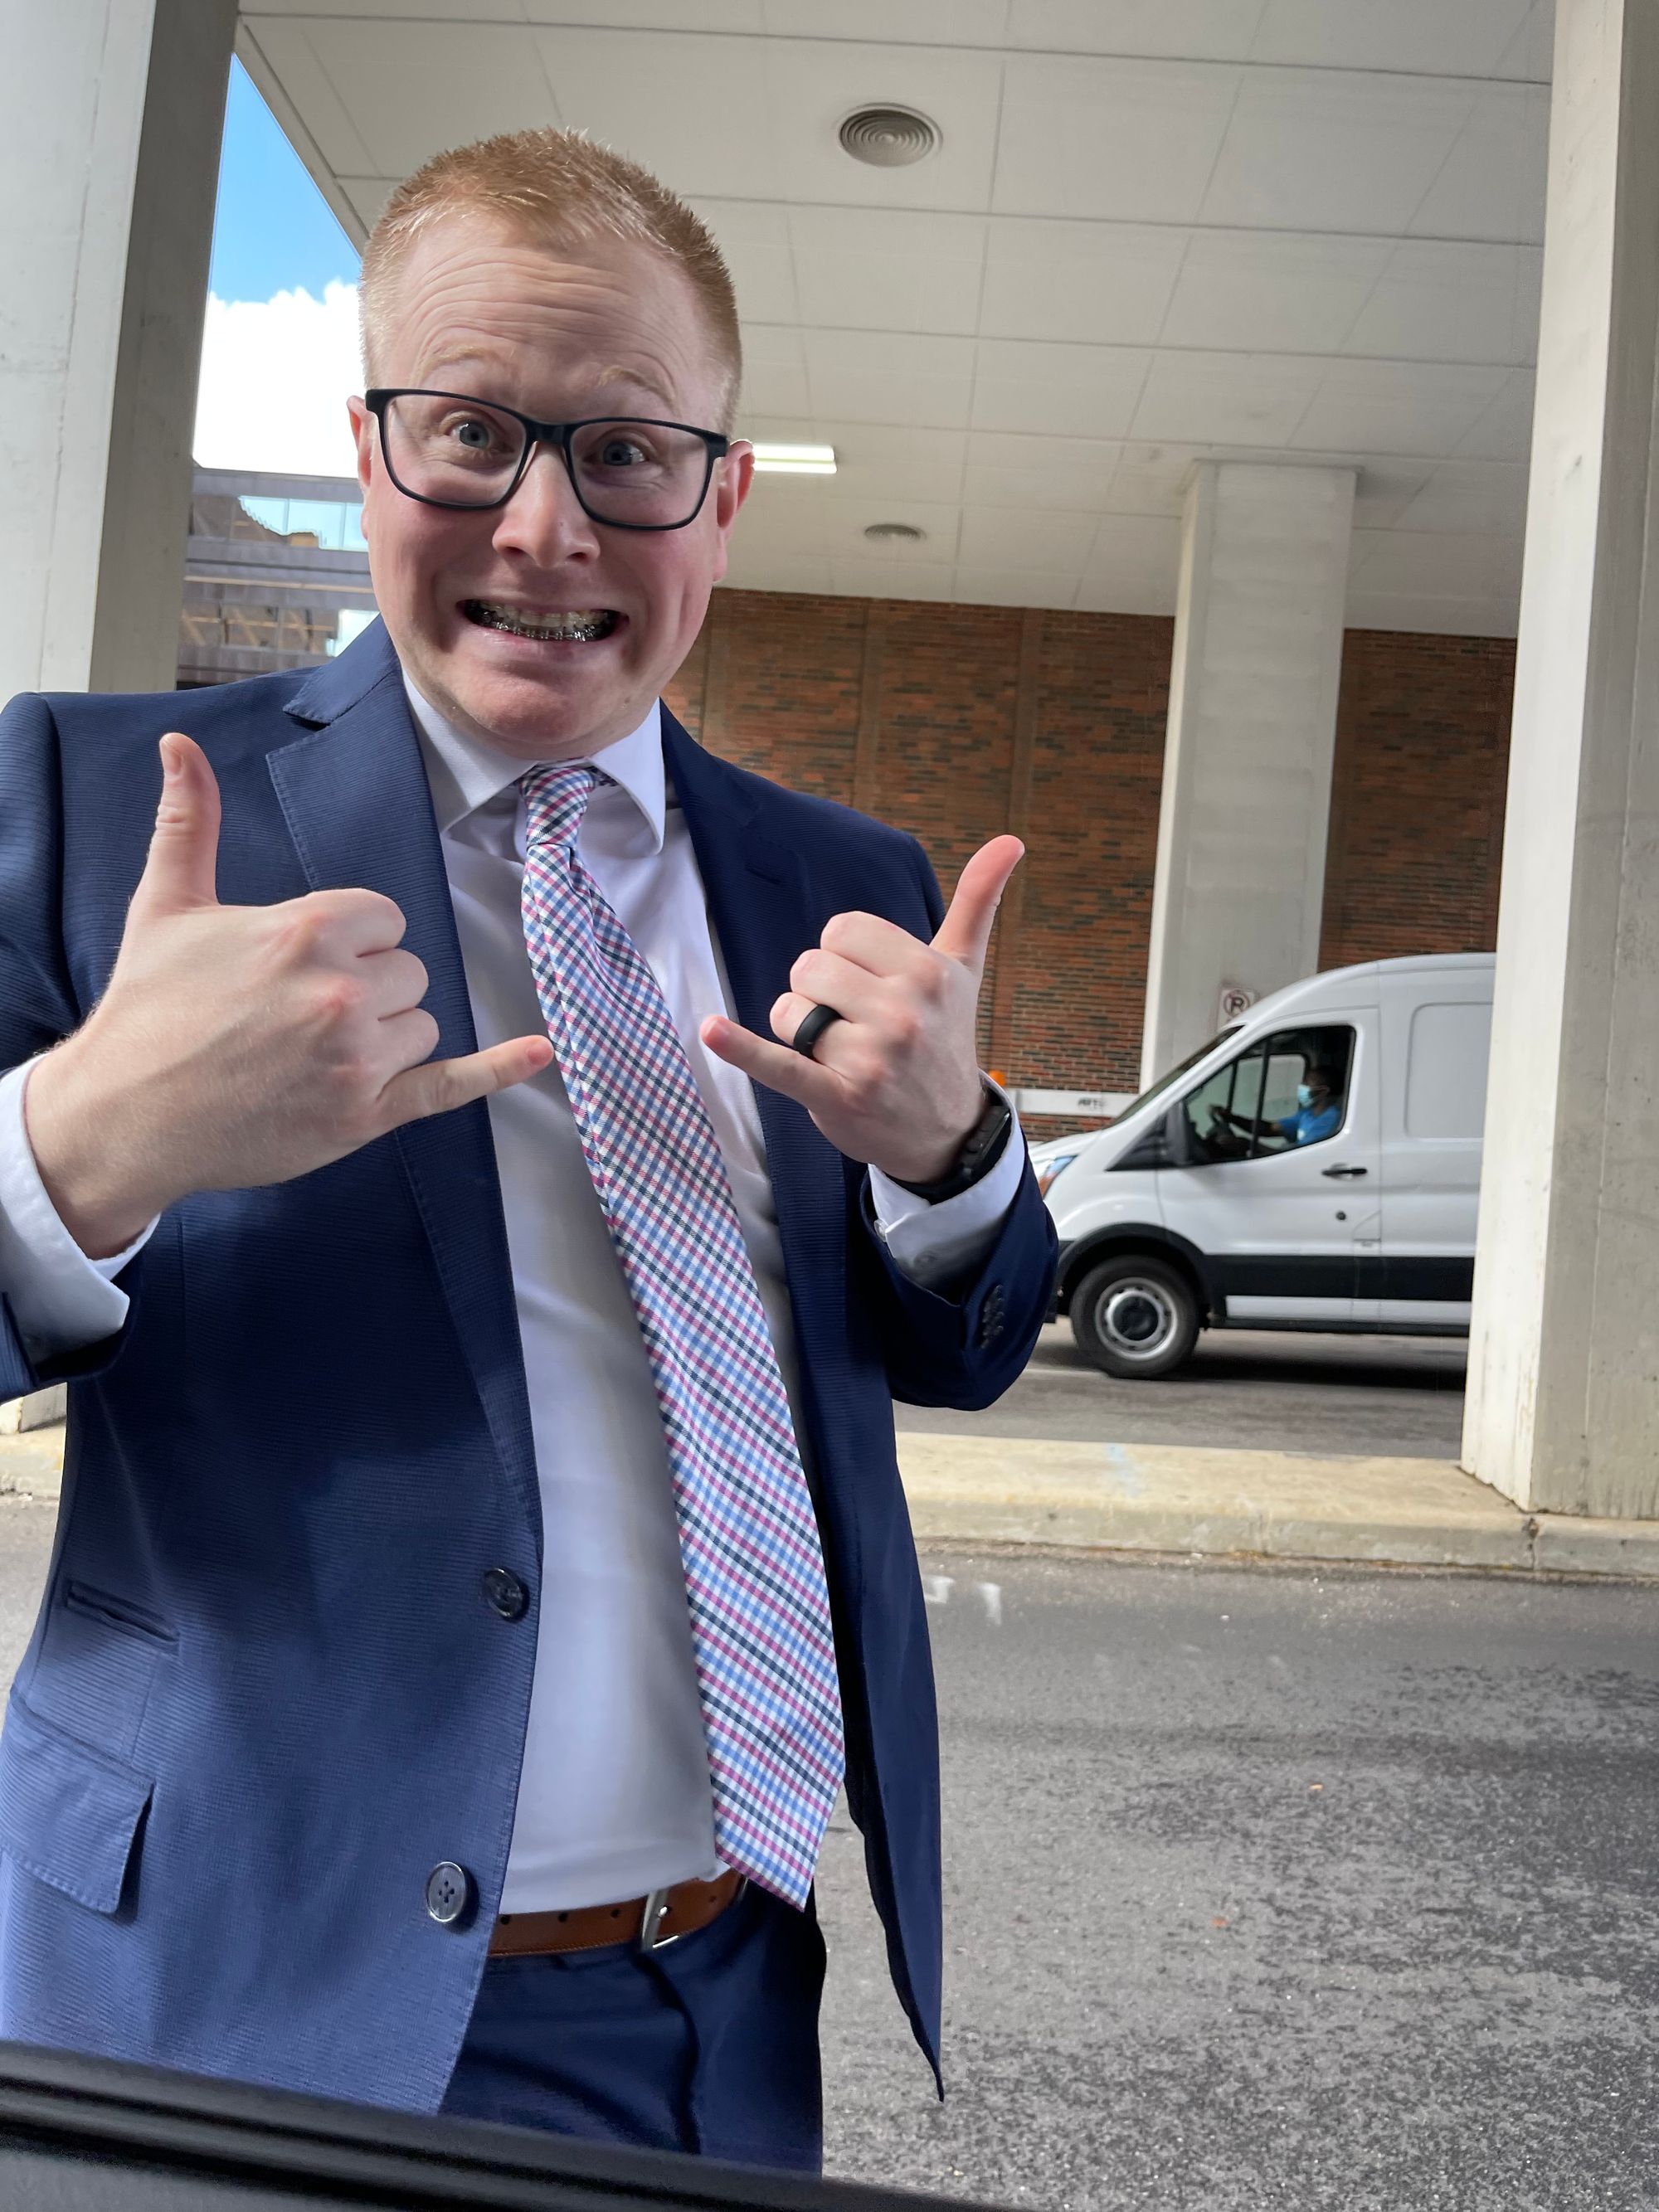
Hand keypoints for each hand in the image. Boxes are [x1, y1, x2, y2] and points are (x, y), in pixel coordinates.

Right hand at [25, 732, 553, 1256]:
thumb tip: (180, 744)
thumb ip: (191, 822)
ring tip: (309, 1051)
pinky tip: (538, 1051)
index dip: (350, 939)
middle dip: (365, 986)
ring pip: (421, 1023)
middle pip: (408, 970)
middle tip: (293, 1013)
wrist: (125, 1115)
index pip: (385, 918)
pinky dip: (498, 1070)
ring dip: (384, 1035)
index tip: (300, 963)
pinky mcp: (366, 1116)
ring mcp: (359, 1059)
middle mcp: (343, 992)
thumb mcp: (167, 905)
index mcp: (308, 930)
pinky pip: (450, 1084)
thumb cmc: (148, 1008)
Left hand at [701, 836, 1023, 1182]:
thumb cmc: (945, 1039)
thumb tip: (1011, 839)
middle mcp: (903, 1012)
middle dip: (818, 993)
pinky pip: (778, 1063)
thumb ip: (978, 902)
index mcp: (928, 971)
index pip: (841, 930)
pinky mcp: (838, 1095)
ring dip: (801, 1031)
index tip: (870, 986)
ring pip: (790, 1010)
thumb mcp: (963, 969)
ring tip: (841, 1054)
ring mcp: (870, 1056)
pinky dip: (741, 1049)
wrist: (946, 1132)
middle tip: (854, 1023)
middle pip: (809, 966)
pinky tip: (712, 1030)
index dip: (843, 956)